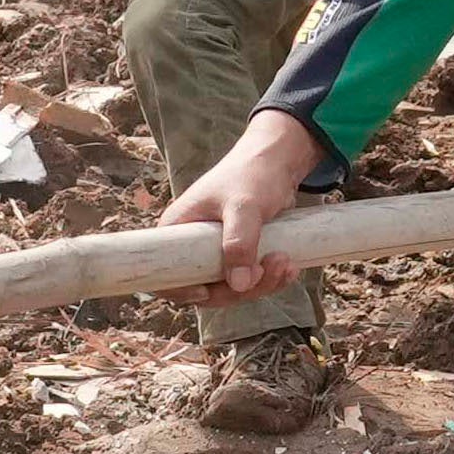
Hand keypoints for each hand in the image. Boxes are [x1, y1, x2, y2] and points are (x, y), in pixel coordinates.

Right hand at [161, 117, 323, 296]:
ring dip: (262, 284)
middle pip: (205, 289)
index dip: (181, 291)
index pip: (164, 274)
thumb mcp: (244, 206)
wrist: (277, 162)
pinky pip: (250, 281)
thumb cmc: (251, 174)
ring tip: (286, 263)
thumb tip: (238, 285)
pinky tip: (290, 266)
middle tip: (268, 268)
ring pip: (232, 289)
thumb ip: (239, 242)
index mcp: (177, 230)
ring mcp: (216, 253)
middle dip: (239, 289)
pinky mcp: (239, 257)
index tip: (208, 291)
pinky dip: (271, 279)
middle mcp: (192, 246)